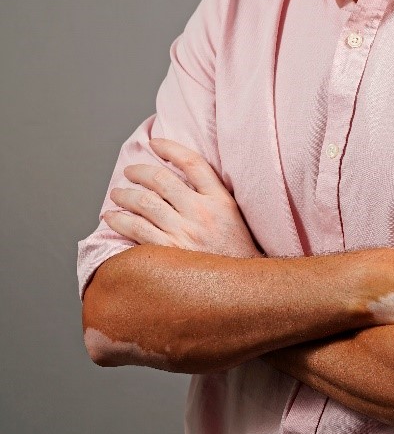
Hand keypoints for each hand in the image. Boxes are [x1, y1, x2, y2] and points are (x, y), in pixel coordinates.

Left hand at [103, 138, 260, 258]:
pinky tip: (111, 217)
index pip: (193, 163)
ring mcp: (184, 233)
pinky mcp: (169, 253)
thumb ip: (213, 198)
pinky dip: (120, 220)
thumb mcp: (234, 218)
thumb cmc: (237, 254)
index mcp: (221, 201)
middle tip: (130, 172)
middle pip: (162, 180)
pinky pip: (136, 230)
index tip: (155, 143)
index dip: (170, 148)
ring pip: (145, 203)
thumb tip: (183, 181)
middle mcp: (202, 213)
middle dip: (139, 172)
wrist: (243, 290)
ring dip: (125, 195)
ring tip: (117, 194)